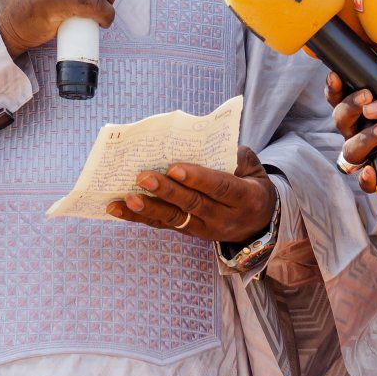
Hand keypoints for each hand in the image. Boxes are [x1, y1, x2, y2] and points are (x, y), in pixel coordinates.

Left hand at [107, 146, 276, 243]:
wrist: (258, 222)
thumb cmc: (251, 183)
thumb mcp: (253, 167)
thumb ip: (234, 155)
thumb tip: (204, 143)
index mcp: (245, 198)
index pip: (220, 187)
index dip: (197, 178)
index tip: (174, 167)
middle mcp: (224, 218)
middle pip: (193, 205)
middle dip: (166, 191)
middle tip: (143, 177)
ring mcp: (205, 229)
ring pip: (174, 220)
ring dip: (148, 209)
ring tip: (126, 199)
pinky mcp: (189, 232)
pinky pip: (163, 225)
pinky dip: (139, 217)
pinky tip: (118, 209)